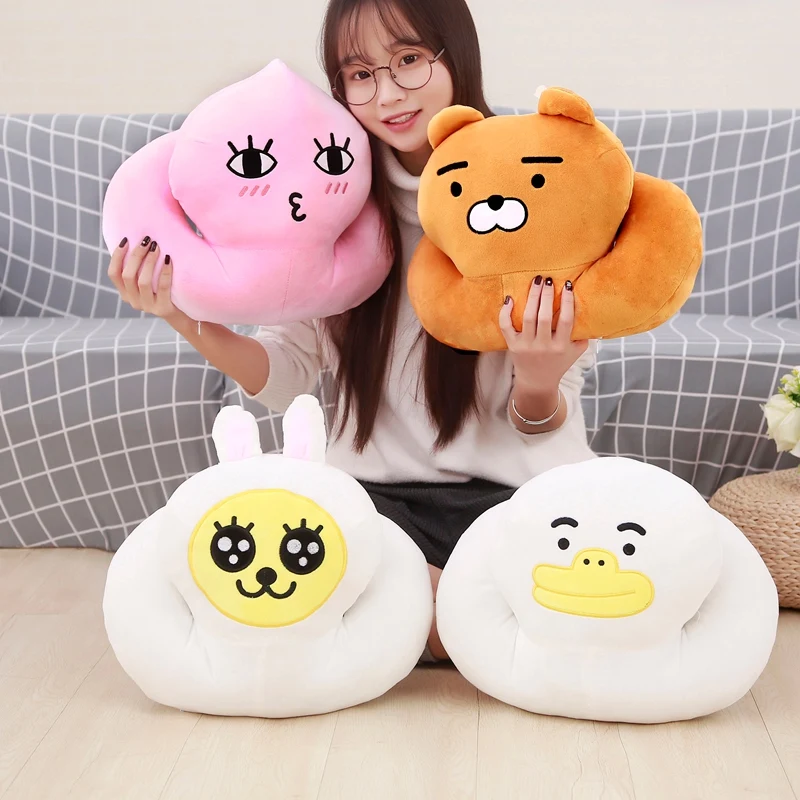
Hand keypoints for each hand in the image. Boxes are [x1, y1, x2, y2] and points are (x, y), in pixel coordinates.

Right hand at [107, 236, 192, 328]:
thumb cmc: (164, 291)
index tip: (125, 240)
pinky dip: (165, 272)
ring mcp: (148, 307)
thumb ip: (140, 268)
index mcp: (125, 293)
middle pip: (128, 276)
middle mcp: (133, 301)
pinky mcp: (163, 309)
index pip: (113, 274)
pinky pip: (163, 288)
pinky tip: (169, 260)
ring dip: (149, 262)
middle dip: (136, 255)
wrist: (182, 315)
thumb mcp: (148, 282)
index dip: (117, 256)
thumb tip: (140, 240)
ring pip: (143, 282)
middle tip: (147, 240)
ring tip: (156, 247)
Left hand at [499, 276, 588, 391]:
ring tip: (536, 281)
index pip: (565, 320)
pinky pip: (506, 327)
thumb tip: (591, 312)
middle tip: (548, 279)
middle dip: (546, 295)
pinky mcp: (512, 345)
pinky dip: (505, 312)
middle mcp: (543, 346)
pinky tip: (509, 298)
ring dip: (531, 297)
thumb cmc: (558, 363)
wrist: (537, 383)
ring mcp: (526, 346)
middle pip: (544, 316)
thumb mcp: (576, 352)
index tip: (568, 285)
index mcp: (560, 346)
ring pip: (527, 318)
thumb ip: (584, 336)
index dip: (567, 302)